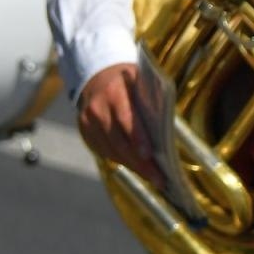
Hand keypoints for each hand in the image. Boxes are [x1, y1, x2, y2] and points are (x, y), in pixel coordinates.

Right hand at [76, 63, 164, 185]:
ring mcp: (88, 121)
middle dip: (139, 161)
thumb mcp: (141, 81)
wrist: (98, 76)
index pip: (126, 118)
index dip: (137, 138)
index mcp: (114, 92)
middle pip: (118, 140)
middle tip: (158, 177)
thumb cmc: (130, 81)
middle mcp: (97, 108)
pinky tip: (136, 166)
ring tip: (152, 176)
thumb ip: (151, 100)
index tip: (149, 155)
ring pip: (110, 150)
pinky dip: (121, 159)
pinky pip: (104, 151)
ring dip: (132, 165)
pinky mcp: (85, 132)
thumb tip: (168, 130)